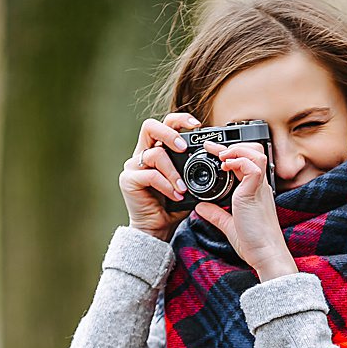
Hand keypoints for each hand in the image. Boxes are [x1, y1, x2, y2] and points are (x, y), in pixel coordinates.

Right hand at [120, 113, 200, 239]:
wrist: (157, 228)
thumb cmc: (173, 205)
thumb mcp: (189, 181)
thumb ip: (194, 166)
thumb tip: (217, 153)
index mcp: (156, 149)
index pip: (164, 123)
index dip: (180, 119)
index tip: (197, 126)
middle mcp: (142, 154)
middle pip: (150, 127)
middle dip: (170, 134)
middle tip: (184, 148)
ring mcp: (133, 167)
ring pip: (155, 154)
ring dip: (173, 171)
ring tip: (183, 187)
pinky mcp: (128, 180)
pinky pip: (150, 176)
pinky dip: (166, 185)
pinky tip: (175, 195)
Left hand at [191, 143, 298, 280]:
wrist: (265, 254)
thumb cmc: (253, 242)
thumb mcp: (229, 225)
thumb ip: (216, 214)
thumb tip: (200, 207)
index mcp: (255, 191)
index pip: (247, 161)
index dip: (231, 152)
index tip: (213, 150)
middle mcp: (260, 186)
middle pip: (256, 151)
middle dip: (234, 145)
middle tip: (212, 148)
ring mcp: (260, 188)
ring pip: (256, 153)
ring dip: (236, 150)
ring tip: (220, 156)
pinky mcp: (256, 193)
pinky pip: (253, 167)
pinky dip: (238, 161)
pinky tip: (225, 166)